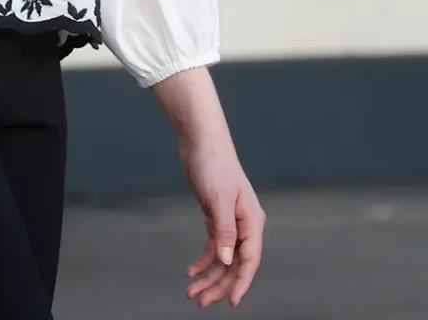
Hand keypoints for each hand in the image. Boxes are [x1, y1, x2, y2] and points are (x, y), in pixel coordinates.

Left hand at [181, 136, 264, 307]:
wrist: (201, 141)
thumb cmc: (214, 164)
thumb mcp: (218, 198)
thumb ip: (224, 230)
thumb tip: (228, 261)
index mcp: (252, 220)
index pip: (250, 260)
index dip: (241, 283)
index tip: (231, 302)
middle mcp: (244, 225)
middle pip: (235, 264)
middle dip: (219, 284)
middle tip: (199, 301)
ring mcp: (231, 222)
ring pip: (223, 259)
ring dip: (209, 276)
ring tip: (191, 291)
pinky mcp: (217, 218)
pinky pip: (214, 247)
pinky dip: (203, 260)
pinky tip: (191, 271)